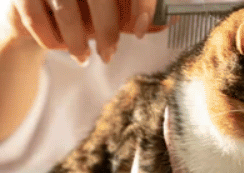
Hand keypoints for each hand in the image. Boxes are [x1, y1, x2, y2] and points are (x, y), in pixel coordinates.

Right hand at [11, 0, 163, 63]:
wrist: (34, 17)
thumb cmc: (81, 13)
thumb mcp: (114, 13)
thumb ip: (137, 16)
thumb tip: (170, 20)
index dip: (140, 4)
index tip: (142, 29)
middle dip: (107, 30)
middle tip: (109, 55)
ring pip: (67, 9)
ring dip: (78, 42)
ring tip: (83, 57)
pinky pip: (37, 19)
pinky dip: (51, 41)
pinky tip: (59, 48)